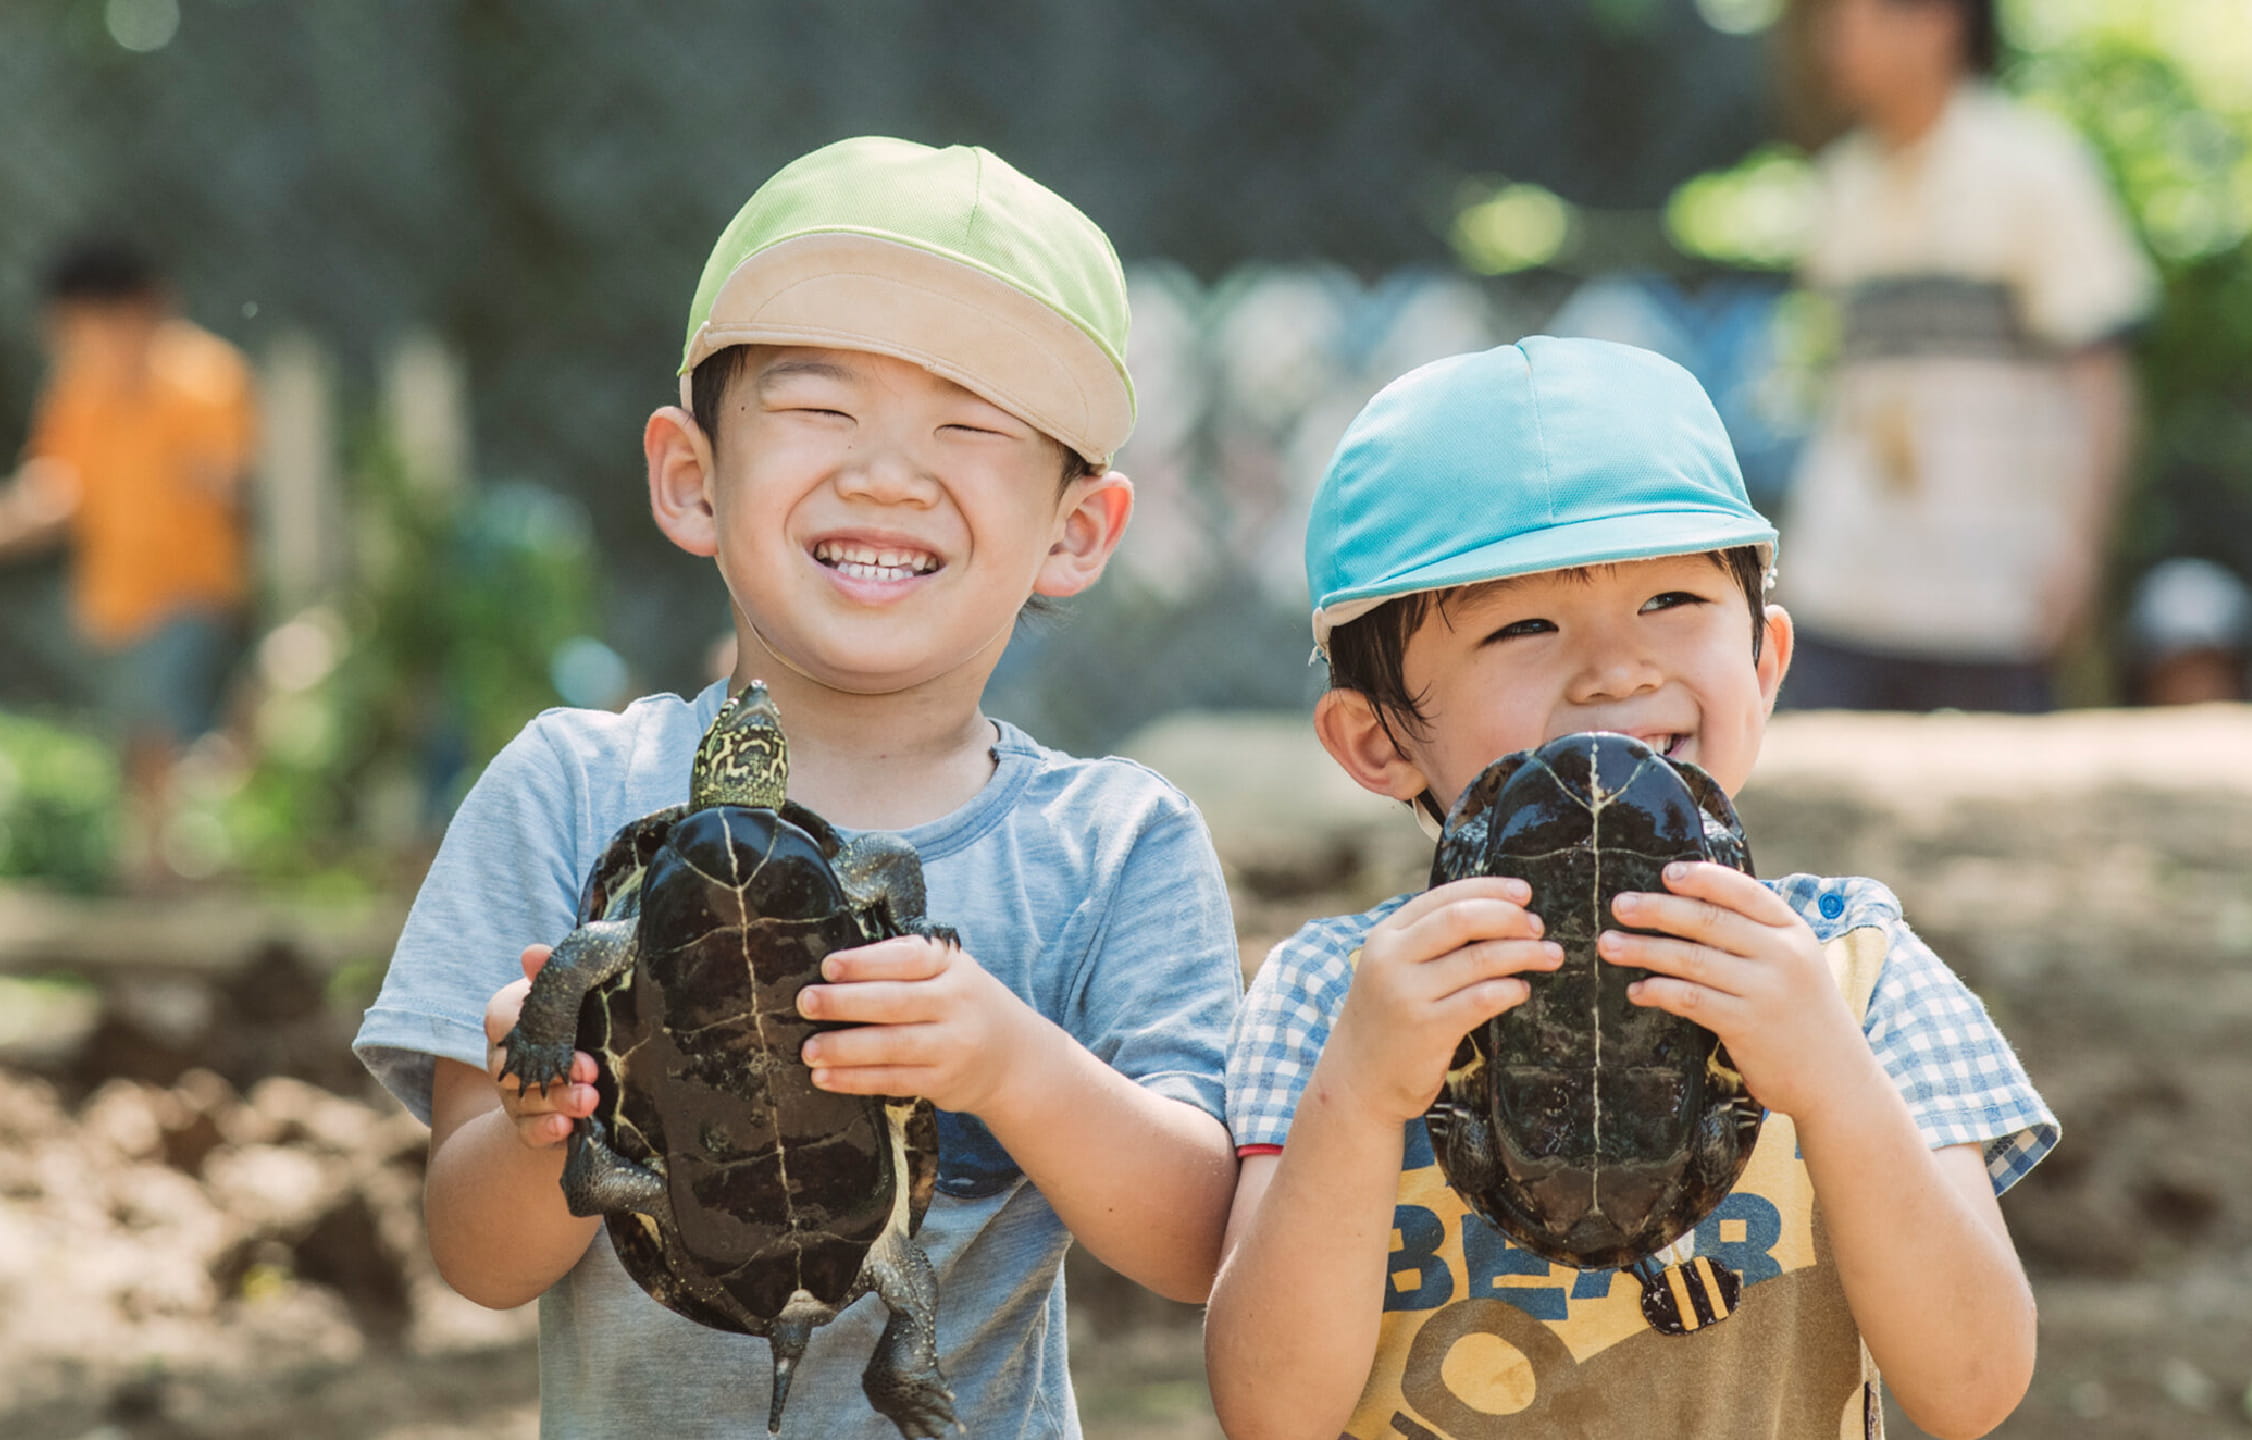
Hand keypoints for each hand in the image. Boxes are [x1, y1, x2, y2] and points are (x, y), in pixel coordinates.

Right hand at [484, 944, 598, 1149]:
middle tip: (590, 1072)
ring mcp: (515, 1093)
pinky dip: (544, 1131)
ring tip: (590, 1100)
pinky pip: (526, 1131)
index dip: (524, 1025)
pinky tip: (567, 1129)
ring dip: (557, 1101)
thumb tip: (533, 953)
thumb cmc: (578, 1014)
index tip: (562, 1030)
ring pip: (523, 1100)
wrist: (585, 1066)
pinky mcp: (530, 1123)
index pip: (500, 1017)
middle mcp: (507, 1057)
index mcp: (512, 1017)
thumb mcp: (571, 990)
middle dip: (549, 1070)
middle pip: (509, 1066)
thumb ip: (554, 971)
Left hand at [795, 935, 1037, 1115]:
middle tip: (806, 1002)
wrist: (1013, 1058)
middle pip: (895, 1003)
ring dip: (844, 1048)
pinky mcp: (942, 1082)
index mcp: (953, 966)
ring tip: (808, 1049)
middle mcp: (957, 1004)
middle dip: (845, 1003)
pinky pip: (892, 1081)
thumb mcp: (949, 971)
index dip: (867, 963)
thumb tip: (836, 967)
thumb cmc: (962, 1004)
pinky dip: (855, 1080)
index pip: (908, 958)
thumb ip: (905, 961)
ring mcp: (952, 1046)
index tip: (828, 967)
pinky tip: (825, 1077)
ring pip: (891, 1046)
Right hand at [1320, 876, 1561, 1127]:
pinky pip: (1482, 999)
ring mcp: (1407, 994)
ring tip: (1550, 955)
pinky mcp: (1428, 1029)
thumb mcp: (1391, 969)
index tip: (1524, 893)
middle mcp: (1392, 959)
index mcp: (1385, 936)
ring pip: (1479, 958)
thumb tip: (1494, 912)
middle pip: (1462, 918)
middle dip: (1509, 917)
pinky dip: (1511, 989)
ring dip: (1524, 953)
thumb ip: (1426, 941)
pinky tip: (1521, 990)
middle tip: (1537, 928)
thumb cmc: (1386, 1020)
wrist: (1356, 1081)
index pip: (1443, 896)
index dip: (1489, 889)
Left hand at [1602, 862, 1863, 1122]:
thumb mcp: (1796, 963)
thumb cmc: (1804, 1015)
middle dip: (1657, 910)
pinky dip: (1658, 991)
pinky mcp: (1747, 1025)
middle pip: (1708, 920)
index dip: (1702, 878)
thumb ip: (1757, 935)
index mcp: (1793, 931)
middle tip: (1618, 906)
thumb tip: (1690, 903)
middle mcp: (1783, 955)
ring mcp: (1766, 990)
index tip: (1666, 873)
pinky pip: (1690, 999)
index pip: (1744, 891)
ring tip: (1609, 946)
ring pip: (1691, 959)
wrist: (1837, 1080)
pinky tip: (1637, 991)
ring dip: (1643, 950)